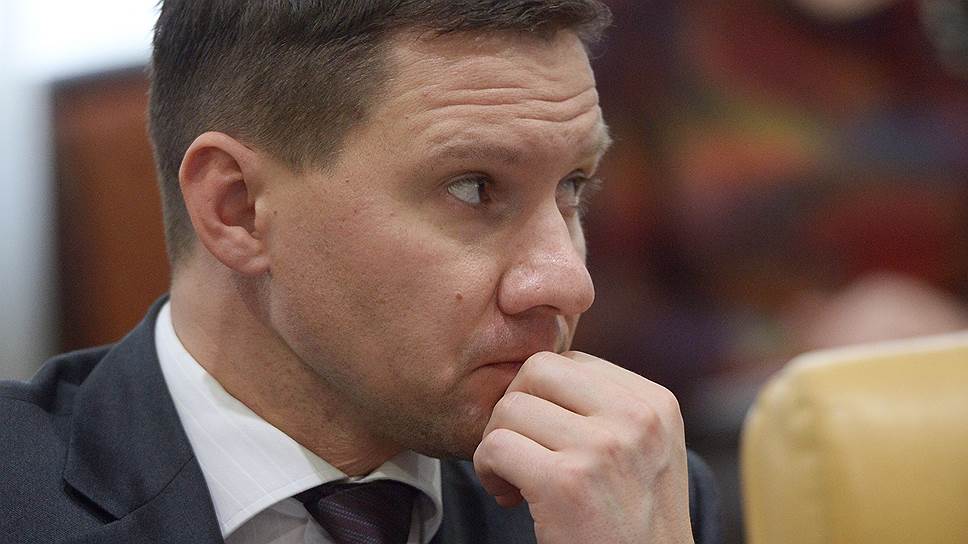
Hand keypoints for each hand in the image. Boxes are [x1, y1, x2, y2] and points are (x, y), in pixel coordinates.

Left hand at [473, 351, 693, 543]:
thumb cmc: (633, 525)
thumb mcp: (645, 451)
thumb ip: (606, 408)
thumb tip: (533, 374)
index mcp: (655, 403)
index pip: (573, 362)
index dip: (544, 398)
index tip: (548, 439)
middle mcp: (636, 418)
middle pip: (538, 369)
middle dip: (514, 407)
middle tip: (519, 449)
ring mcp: (603, 448)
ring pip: (510, 408)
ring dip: (497, 444)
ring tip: (515, 479)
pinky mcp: (566, 483)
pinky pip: (495, 447)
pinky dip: (487, 471)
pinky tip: (508, 496)